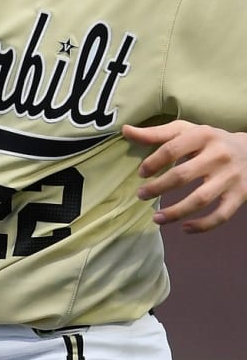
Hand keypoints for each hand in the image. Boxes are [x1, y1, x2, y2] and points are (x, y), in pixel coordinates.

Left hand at [123, 120, 246, 232]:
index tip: (141, 174)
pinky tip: (185, 229)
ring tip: (156, 219)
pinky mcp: (241, 194)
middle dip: (158, 188)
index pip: (172, 149)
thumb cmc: (210, 140)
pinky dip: (203, 225)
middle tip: (141, 195)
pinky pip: (222, 215)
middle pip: (183, 175)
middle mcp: (218, 155)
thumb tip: (125, 131)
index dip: (153, 163)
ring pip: (201, 199)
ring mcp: (231, 177)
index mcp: (202, 135)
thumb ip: (156, 133)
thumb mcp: (186, 131)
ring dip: (176, 212)